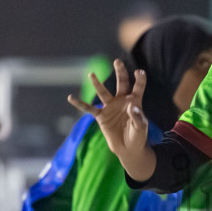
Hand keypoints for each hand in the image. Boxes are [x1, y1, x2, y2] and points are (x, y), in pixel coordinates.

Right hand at [67, 60, 155, 180]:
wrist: (128, 149)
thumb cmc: (138, 137)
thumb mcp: (141, 128)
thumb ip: (138, 117)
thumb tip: (131, 106)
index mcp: (135, 101)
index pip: (138, 87)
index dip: (139, 79)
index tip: (139, 72)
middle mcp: (122, 101)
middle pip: (121, 83)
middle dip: (120, 72)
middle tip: (117, 61)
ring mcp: (110, 107)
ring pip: (103, 92)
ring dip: (97, 83)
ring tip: (91, 74)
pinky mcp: (101, 116)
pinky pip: (89, 109)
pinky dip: (80, 104)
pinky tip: (71, 98)